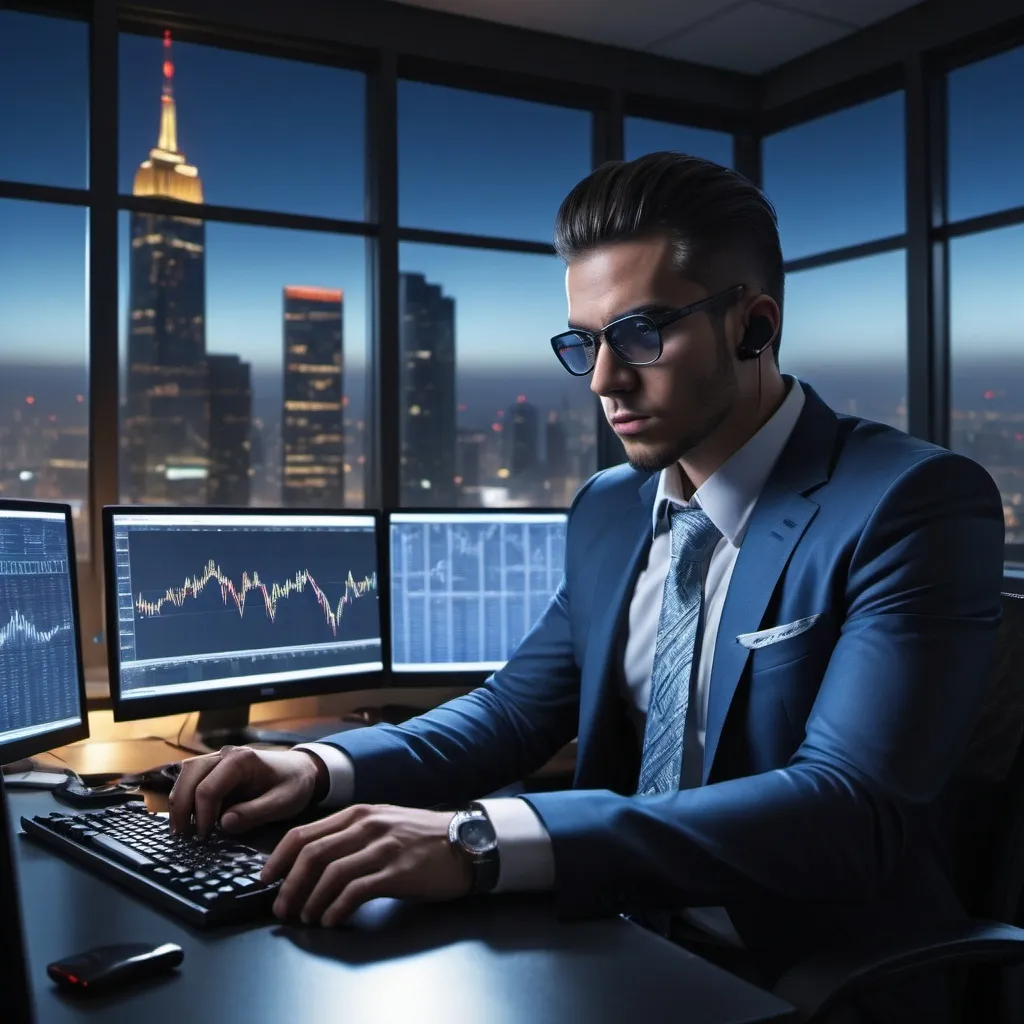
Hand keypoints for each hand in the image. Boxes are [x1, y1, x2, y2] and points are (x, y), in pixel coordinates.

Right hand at [168, 746, 321, 836]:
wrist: (301, 770)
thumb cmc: (294, 784)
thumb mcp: (283, 802)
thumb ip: (255, 813)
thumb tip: (224, 824)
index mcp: (242, 759)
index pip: (209, 787)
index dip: (202, 815)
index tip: (205, 837)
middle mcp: (226, 754)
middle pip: (190, 775)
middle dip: (182, 806)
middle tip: (182, 836)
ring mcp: (219, 759)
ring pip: (186, 774)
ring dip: (179, 801)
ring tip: (180, 830)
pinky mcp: (216, 768)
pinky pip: (192, 778)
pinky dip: (185, 797)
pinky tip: (187, 819)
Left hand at [261, 804, 471, 926]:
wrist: (466, 843)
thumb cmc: (422, 839)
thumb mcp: (383, 825)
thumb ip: (351, 836)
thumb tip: (312, 861)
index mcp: (359, 814)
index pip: (304, 833)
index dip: (279, 858)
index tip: (267, 879)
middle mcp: (367, 826)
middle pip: (312, 854)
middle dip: (289, 885)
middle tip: (282, 908)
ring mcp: (383, 847)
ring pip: (330, 874)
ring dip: (311, 901)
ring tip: (307, 917)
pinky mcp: (397, 871)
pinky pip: (356, 891)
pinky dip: (336, 908)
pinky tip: (332, 919)